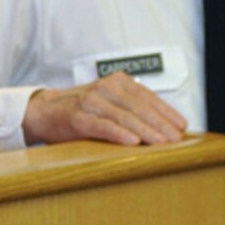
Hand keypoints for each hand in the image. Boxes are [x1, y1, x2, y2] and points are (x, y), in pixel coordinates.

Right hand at [22, 73, 185, 147]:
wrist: (43, 111)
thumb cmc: (81, 110)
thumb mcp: (109, 102)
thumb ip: (131, 108)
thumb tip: (164, 127)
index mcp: (117, 82)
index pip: (148, 97)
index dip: (166, 112)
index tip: (181, 126)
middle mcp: (105, 88)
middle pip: (139, 107)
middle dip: (160, 124)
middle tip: (176, 138)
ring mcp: (91, 101)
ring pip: (125, 116)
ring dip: (146, 131)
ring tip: (161, 142)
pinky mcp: (78, 117)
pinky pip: (103, 125)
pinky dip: (119, 133)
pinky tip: (133, 141)